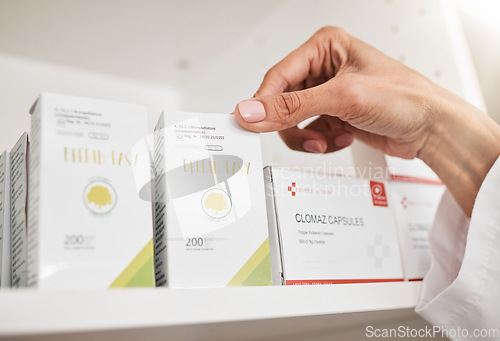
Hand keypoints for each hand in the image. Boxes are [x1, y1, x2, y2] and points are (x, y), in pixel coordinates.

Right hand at [232, 26, 499, 215]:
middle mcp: (324, 69)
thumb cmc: (405, 98)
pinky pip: (309, 133)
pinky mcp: (333, 115)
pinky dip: (322, 141)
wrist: (432, 129)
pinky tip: (342, 137)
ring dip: (309, 136)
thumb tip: (252, 111)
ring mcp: (328, 94)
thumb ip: (292, 107)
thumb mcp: (343, 98)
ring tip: (329, 138)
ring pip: (293, 121)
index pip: (279, 76)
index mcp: (324, 48)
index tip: (249, 124)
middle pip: (283, 102)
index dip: (263, 103)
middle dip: (294, 125)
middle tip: (307, 138)